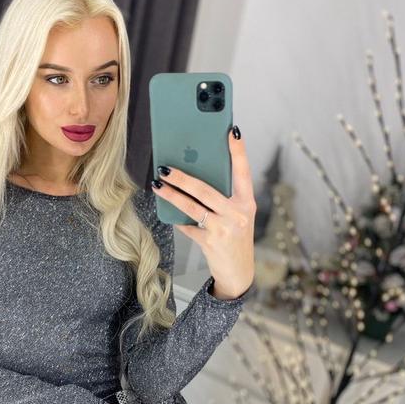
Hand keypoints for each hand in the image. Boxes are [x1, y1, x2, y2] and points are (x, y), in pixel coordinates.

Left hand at [152, 127, 255, 299]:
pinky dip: (177, 218)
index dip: (238, 151)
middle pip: (206, 189)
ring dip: (172, 194)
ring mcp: (224, 228)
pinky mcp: (211, 241)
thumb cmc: (234, 237)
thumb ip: (223, 198)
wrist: (238, 272)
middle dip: (182, 176)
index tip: (231, 131)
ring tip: (157, 183)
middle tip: (165, 166)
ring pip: (192, 206)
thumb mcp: (236, 215)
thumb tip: (193, 175)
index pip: (243, 172)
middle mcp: (239, 214)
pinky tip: (167, 210)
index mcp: (247, 202)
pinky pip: (187, 225)